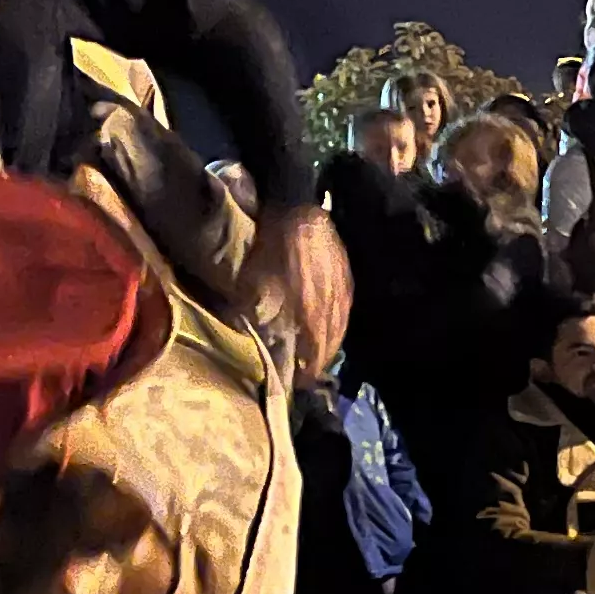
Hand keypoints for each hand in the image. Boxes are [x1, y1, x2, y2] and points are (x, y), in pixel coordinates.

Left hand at [245, 205, 352, 367]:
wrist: (296, 210)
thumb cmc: (271, 247)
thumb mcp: (251, 281)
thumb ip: (251, 311)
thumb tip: (247, 334)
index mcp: (310, 312)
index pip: (313, 353)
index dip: (306, 371)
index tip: (297, 383)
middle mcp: (332, 308)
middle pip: (330, 345)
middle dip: (319, 362)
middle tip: (309, 374)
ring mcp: (343, 292)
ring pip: (340, 328)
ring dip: (330, 345)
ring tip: (319, 356)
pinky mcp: (347, 277)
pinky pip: (345, 310)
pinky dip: (337, 324)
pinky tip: (330, 326)